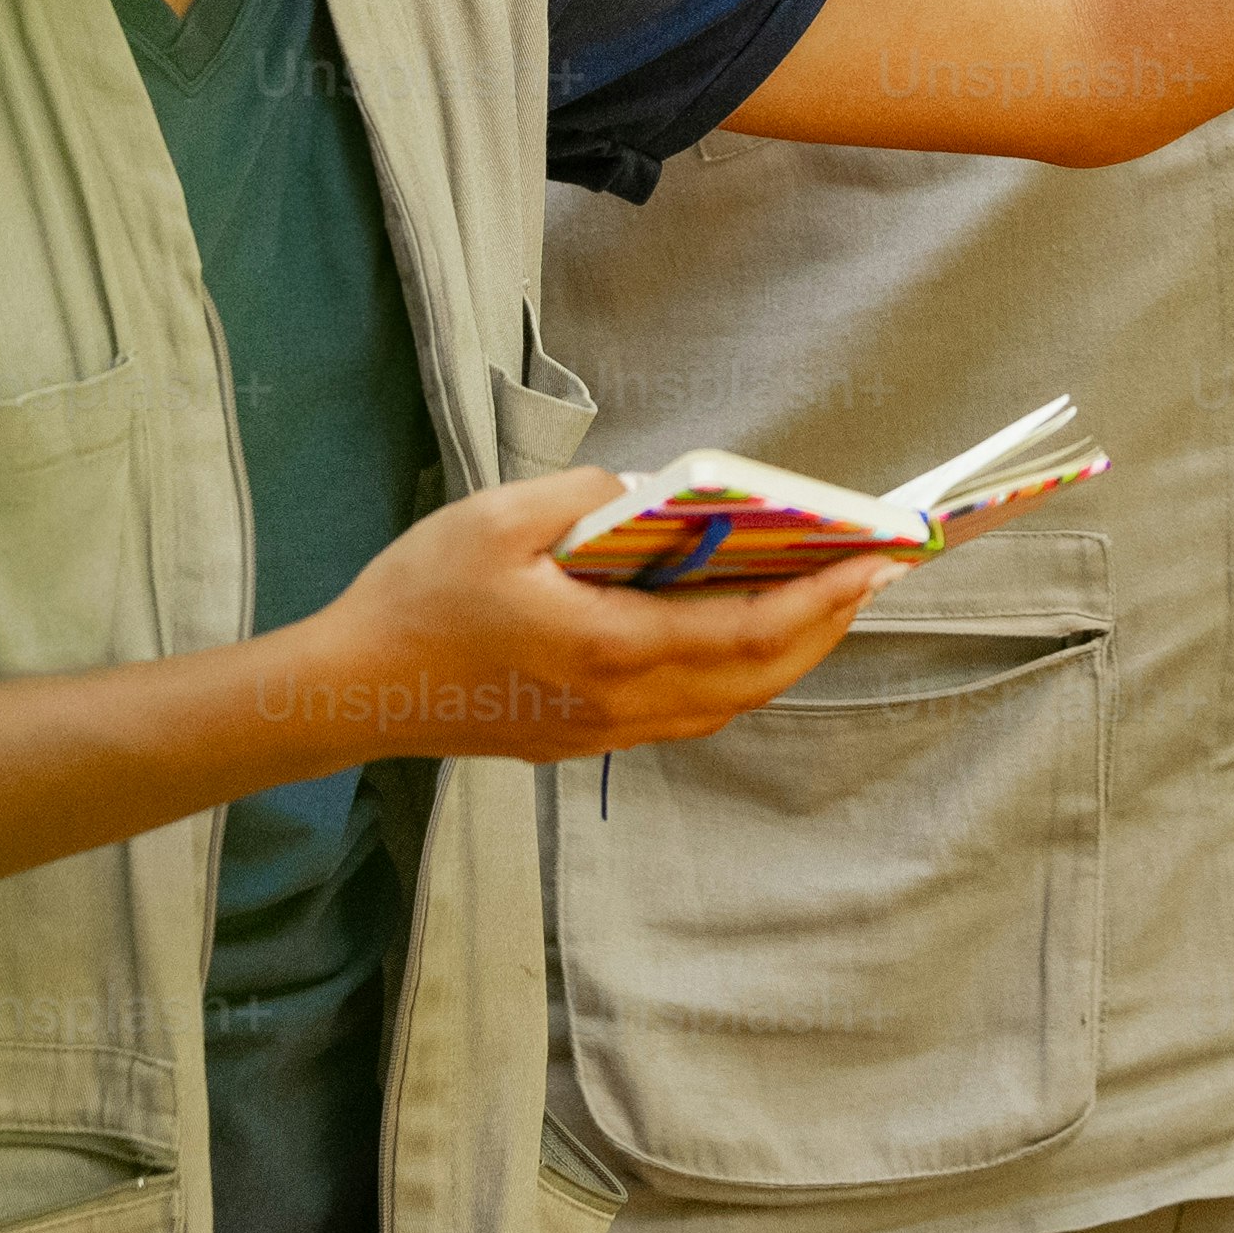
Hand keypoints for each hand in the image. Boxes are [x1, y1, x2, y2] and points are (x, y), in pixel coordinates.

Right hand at [243, 469, 910, 769]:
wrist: (355, 688)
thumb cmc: (420, 595)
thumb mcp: (502, 515)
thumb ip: (590, 496)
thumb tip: (656, 494)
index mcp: (610, 647)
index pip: (750, 629)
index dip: (826, 598)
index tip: (878, 560)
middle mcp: (622, 703)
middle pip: (758, 676)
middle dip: (826, 625)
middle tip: (873, 572)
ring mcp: (605, 731)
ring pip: (730, 702)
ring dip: (785, 654)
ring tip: (822, 597)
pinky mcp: (586, 739)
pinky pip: (690, 712)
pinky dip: (736, 674)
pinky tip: (740, 632)